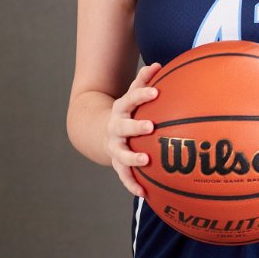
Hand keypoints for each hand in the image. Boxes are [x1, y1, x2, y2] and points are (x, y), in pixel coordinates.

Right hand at [106, 62, 161, 196]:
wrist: (99, 131)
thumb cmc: (127, 110)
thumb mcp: (132, 94)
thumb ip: (144, 80)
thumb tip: (159, 64)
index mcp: (121, 109)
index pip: (131, 98)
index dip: (143, 94)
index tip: (156, 91)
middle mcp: (116, 128)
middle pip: (124, 127)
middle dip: (136, 127)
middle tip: (151, 126)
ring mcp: (115, 146)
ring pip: (122, 154)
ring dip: (133, 158)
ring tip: (146, 161)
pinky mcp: (117, 163)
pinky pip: (124, 176)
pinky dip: (132, 184)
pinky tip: (144, 193)